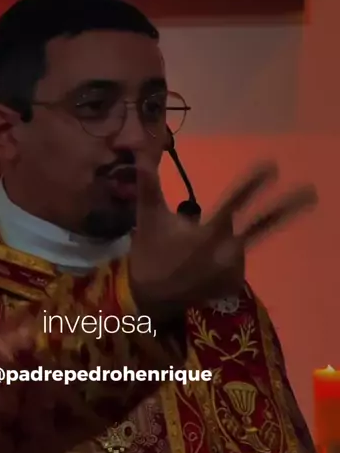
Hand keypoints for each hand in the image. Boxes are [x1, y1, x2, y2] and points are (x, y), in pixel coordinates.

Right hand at [129, 161, 316, 319]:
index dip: (253, 186)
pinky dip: (225, 257)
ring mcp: (232, 272)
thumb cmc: (150, 253)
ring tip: (198, 251)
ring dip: (228, 240)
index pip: (234, 204)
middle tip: (311, 192)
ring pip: (240, 242)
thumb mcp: (149, 218)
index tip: (272, 167)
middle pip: (260, 226)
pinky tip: (205, 264)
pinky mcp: (232, 285)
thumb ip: (149, 186)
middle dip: (285, 209)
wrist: (150, 298)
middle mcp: (225, 253)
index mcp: (207, 235)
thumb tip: (142, 154)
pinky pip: (236, 262)